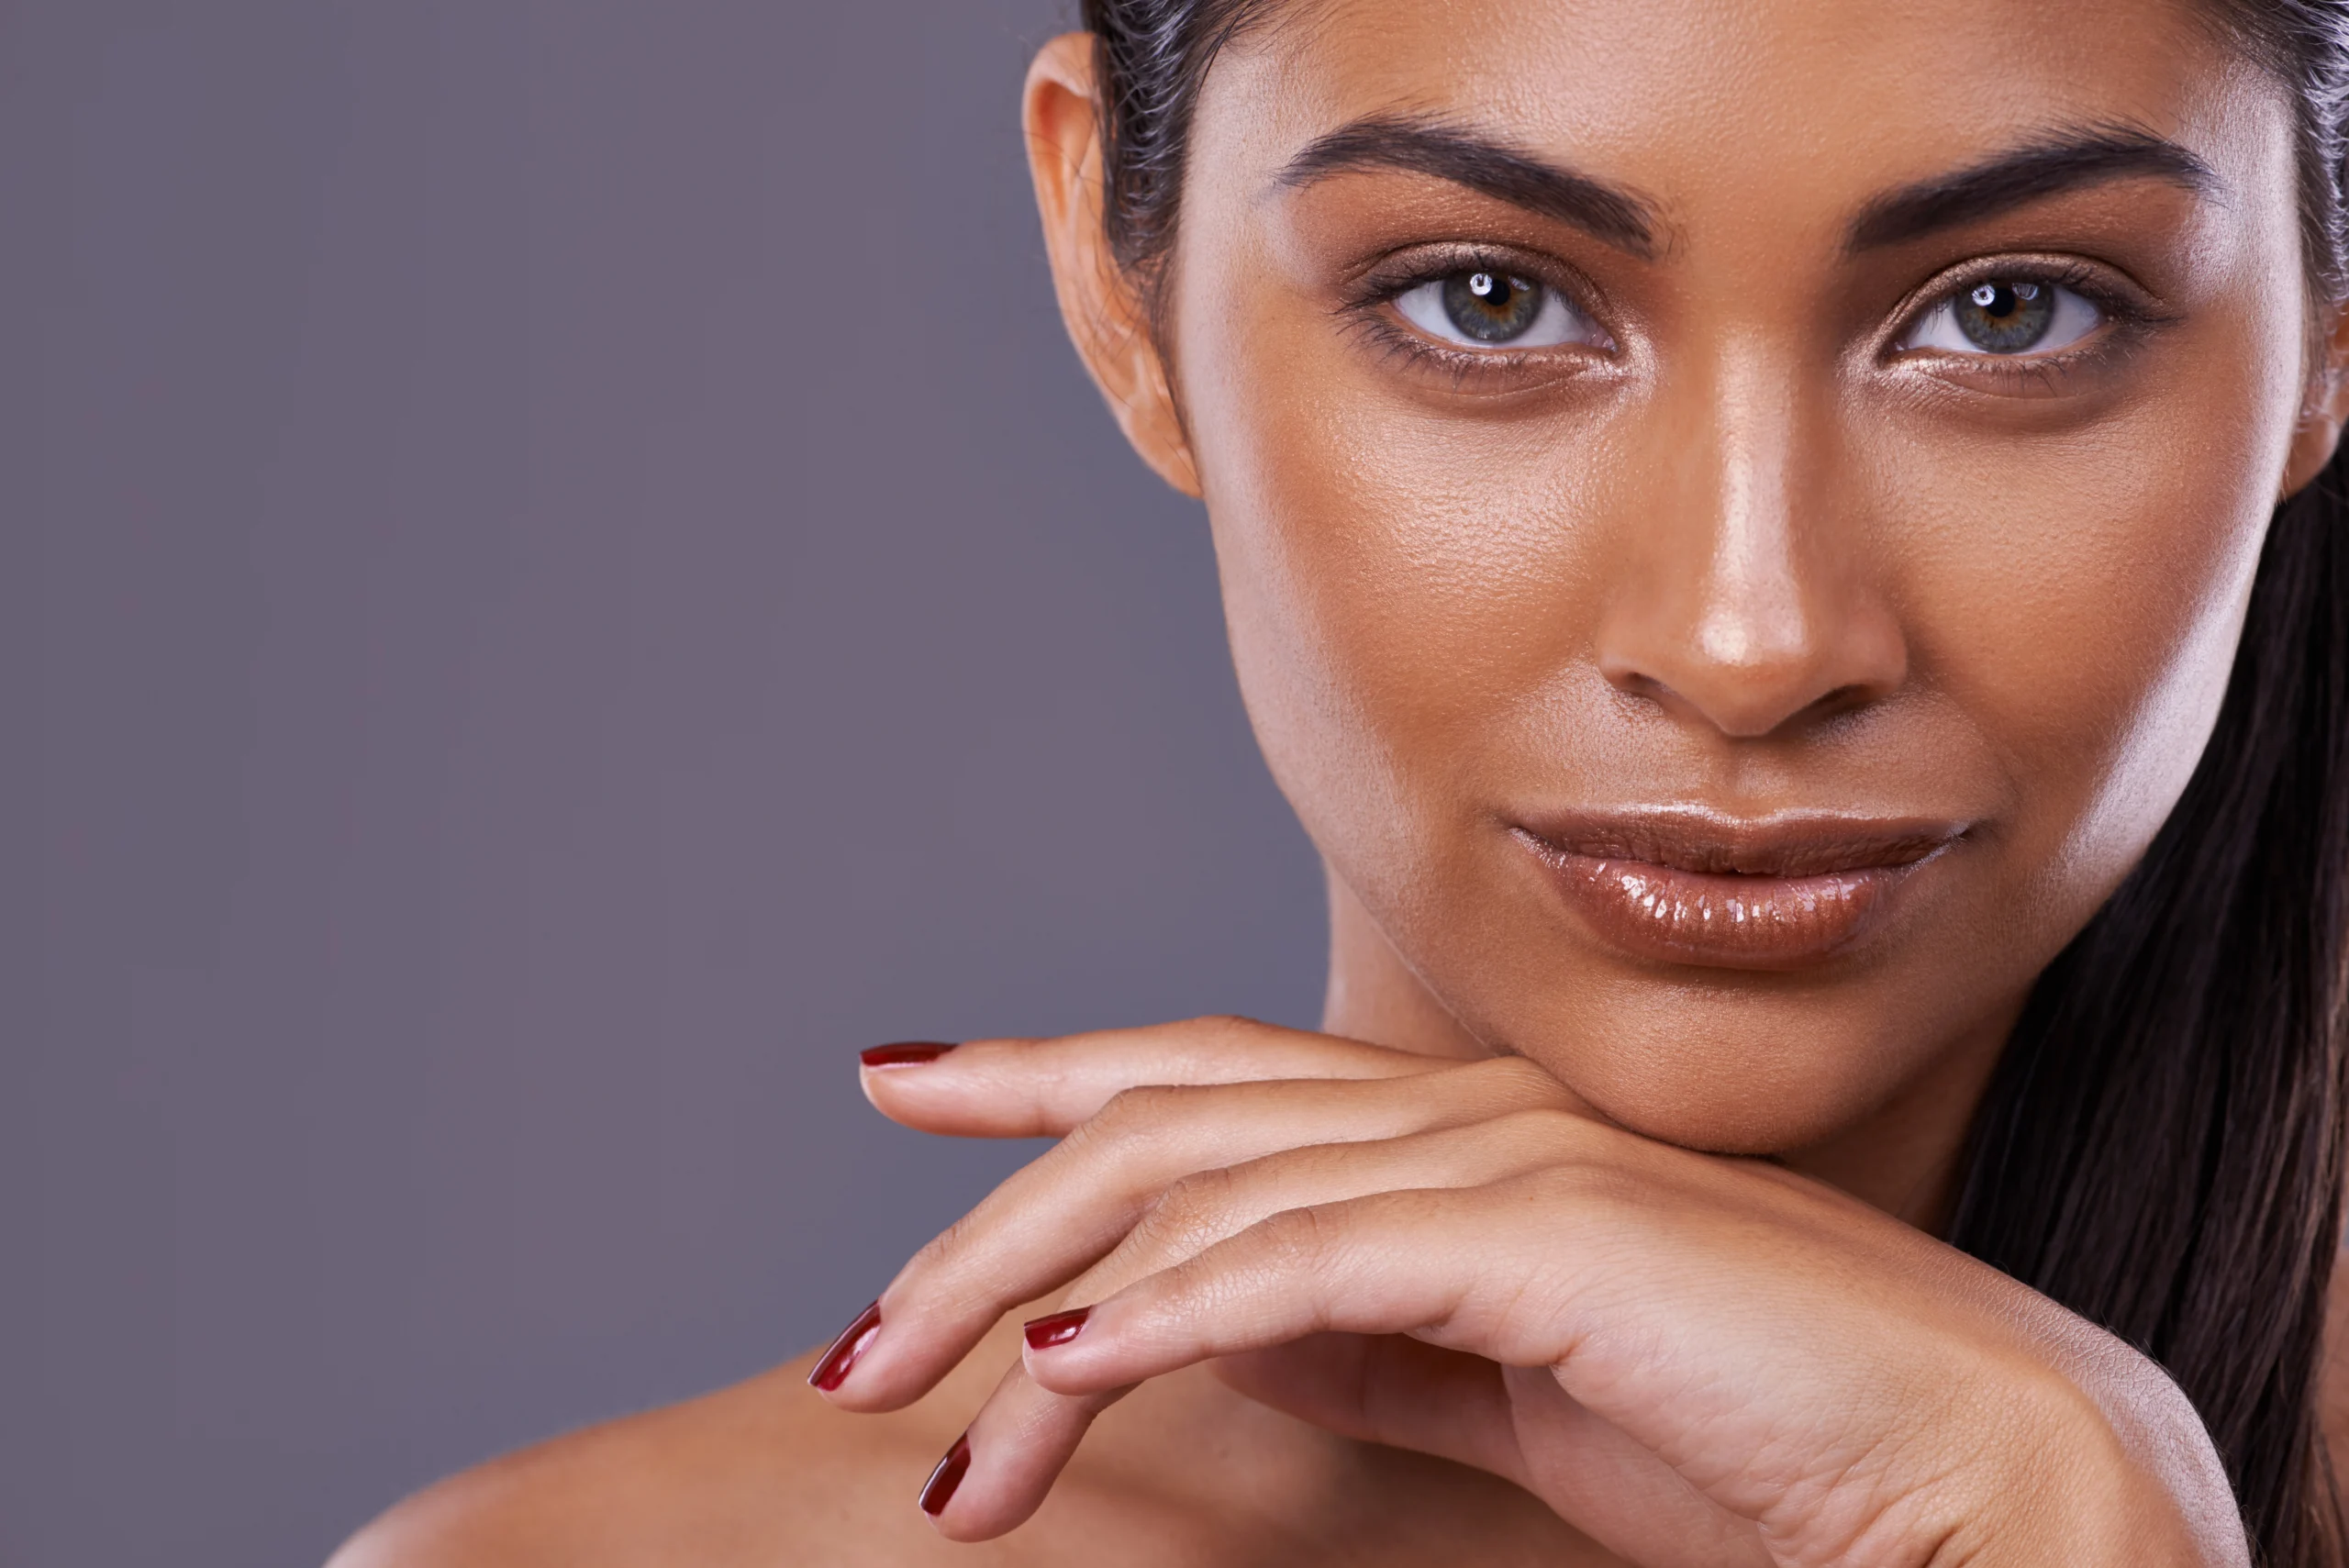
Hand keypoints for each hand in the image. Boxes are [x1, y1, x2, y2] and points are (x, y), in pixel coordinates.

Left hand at [817, 1018, 2246, 1567]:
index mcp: (1444, 1135)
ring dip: (1029, 1307)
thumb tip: (1209, 1326)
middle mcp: (1453, 1115)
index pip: (1199, 1077)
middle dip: (981, 1211)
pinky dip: (1167, 1310)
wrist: (1959, 1456)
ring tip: (915, 1417)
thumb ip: (1363, 1335)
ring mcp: (1496, 1162)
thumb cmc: (1741, 1423)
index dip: (1041, 1075)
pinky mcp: (1538, 1240)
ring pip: (1196, 1193)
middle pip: (1158, 1120)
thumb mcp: (1496, 1383)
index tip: (904, 1085)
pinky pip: (1305, 1264)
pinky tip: (1062, 1366)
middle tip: (853, 1344)